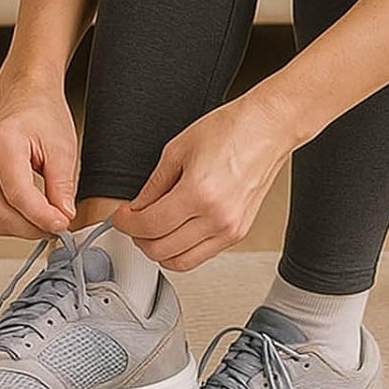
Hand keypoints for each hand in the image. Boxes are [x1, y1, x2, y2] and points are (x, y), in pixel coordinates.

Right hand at [0, 79, 78, 239]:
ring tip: (45, 222)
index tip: (62, 225)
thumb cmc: (44, 112)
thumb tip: (62, 217)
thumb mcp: (63, 147)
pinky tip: (29, 216)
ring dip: (18, 228)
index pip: (17, 194)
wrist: (26, 94)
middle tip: (57, 227)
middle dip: (30, 227)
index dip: (41, 216)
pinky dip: (7, 220)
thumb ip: (62, 185)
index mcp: (1, 141)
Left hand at [109, 92, 295, 272]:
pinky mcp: (239, 233)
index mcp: (199, 193)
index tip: (119, 217)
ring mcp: (230, 229)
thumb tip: (137, 208)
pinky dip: (182, 249)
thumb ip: (154, 185)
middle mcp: (217, 217)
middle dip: (138, 238)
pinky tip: (176, 230)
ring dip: (159, 249)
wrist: (268, 128)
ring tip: (152, 230)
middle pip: (161, 249)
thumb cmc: (232, 128)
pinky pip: (201, 255)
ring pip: (180, 261)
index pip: (149, 225)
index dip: (125, 223)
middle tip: (132, 222)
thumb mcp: (178, 149)